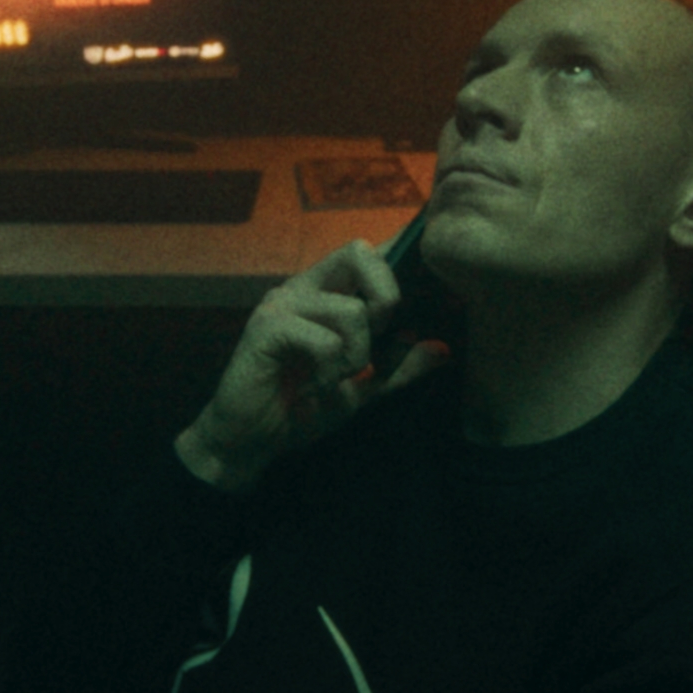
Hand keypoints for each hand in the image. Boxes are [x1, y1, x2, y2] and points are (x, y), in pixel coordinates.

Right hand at [175, 238, 452, 491]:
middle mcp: (304, 287)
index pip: (368, 253)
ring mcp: (283, 303)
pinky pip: (325, 340)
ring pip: (351, 310)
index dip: (399, 259)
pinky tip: (315, 387)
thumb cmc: (302, 408)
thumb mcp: (362, 388)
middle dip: (386, 296)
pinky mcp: (267, 328)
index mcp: (326, 292)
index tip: (425, 282)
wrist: (249, 441)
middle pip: (359, 252)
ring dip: (358, 355)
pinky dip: (331, 370)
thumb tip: (442, 348)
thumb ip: (398, 366)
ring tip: (338, 378)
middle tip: (379, 337)